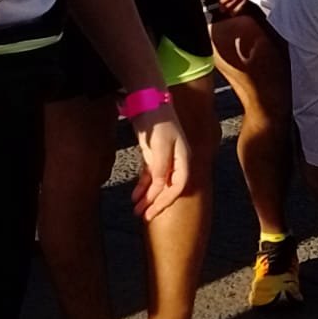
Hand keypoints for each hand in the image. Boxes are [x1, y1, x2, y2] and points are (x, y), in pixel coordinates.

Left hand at [130, 106, 191, 221]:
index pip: (178, 186)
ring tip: (137, 210)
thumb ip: (160, 166)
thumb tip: (159, 186)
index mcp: (182, 159)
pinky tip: (135, 196)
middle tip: (143, 216)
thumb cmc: (157, 121)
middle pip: (169, 188)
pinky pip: (150, 177)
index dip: (166, 200)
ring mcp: (165, 159)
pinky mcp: (154, 156)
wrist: (148, 102)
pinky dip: (142, 187)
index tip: (153, 210)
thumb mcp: (159, 145)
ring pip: (158, 184)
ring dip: (148, 198)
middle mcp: (176, 161)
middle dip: (157, 203)